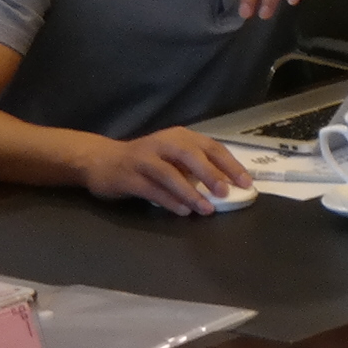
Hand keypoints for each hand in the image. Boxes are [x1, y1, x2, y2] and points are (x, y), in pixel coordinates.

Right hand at [77, 128, 252, 213]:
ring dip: (190, 192)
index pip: (210, 146)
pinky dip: (169, 200)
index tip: (245, 182)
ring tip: (206, 208)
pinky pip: (152, 190)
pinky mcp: (128, 177)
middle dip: (210, 174)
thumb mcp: (173, 155)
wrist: (101, 160)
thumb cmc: (146, 159)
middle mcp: (162, 143)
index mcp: (179, 136)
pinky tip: (183, 211)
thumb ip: (195, 165)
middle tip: (225, 192)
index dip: (229, 164)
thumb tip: (227, 184)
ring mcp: (143, 159)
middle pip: (190, 156)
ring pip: (169, 174)